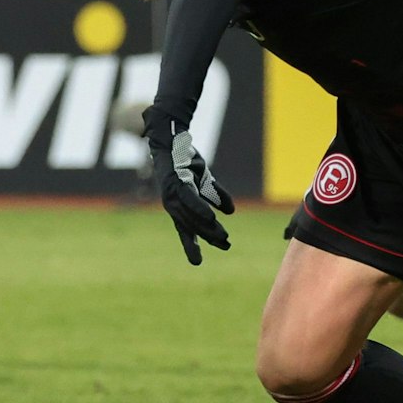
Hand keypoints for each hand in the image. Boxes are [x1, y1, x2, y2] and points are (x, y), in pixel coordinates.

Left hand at [144, 104, 235, 264]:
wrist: (172, 139)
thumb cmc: (185, 159)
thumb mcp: (203, 179)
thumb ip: (215, 195)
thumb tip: (230, 211)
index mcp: (179, 205)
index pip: (185, 229)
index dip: (191, 245)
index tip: (197, 263)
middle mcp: (173, 204)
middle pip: (191, 225)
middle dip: (208, 236)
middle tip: (226, 245)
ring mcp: (172, 194)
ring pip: (191, 216)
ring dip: (207, 227)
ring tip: (222, 236)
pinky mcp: (175, 183)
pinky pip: (189, 200)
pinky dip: (200, 210)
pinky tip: (211, 218)